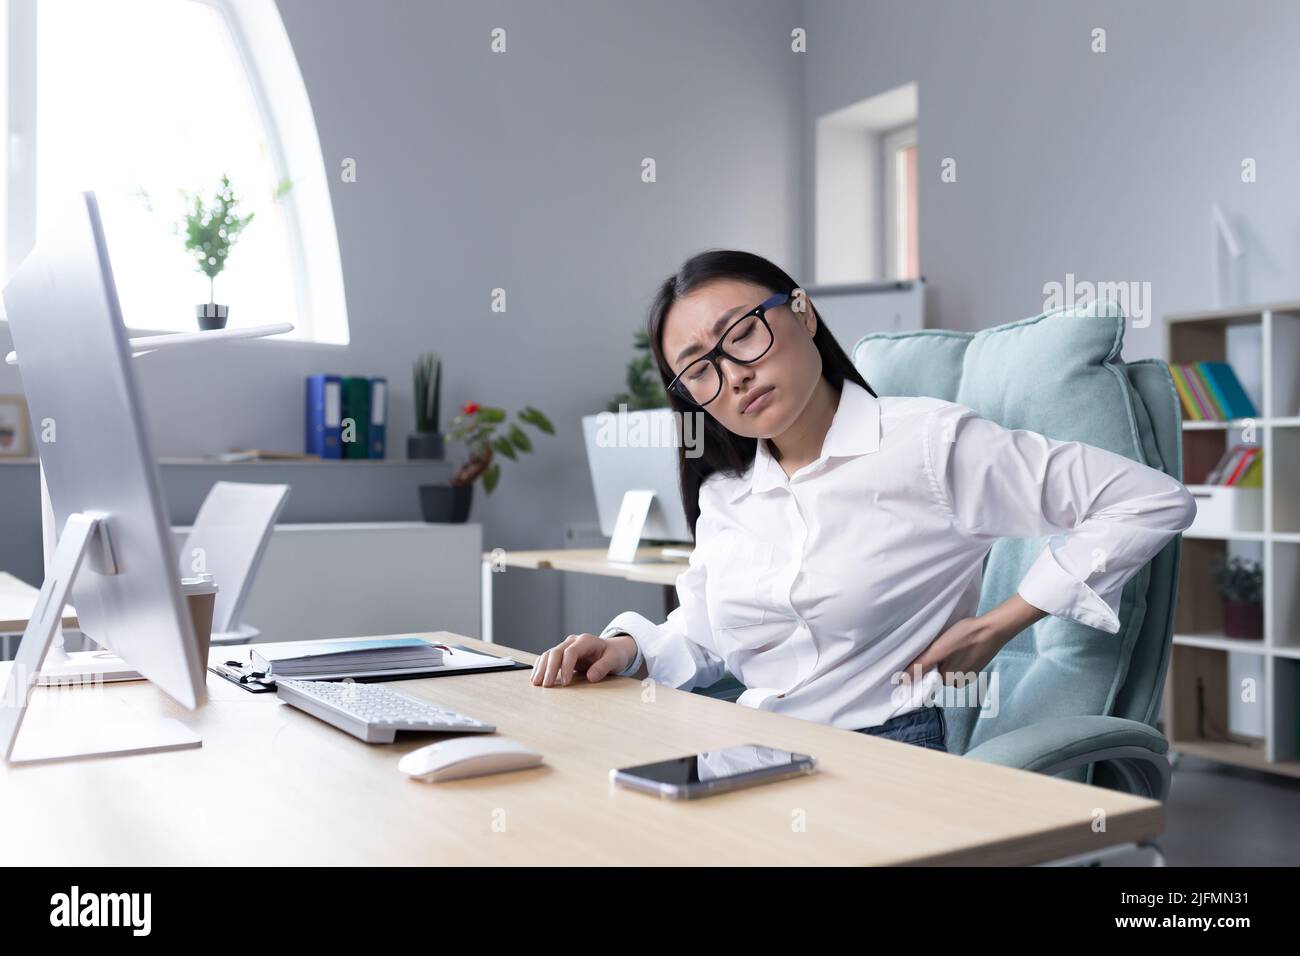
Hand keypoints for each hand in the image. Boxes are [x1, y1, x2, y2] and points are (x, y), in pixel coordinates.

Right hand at [530, 632, 636, 686]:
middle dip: (549, 669)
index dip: (566, 667)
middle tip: (547, 685)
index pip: (571, 652)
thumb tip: (590, 677)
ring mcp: (566, 646)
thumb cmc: (614, 655)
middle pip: (556, 652)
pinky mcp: (562, 654)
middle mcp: (573, 641)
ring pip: (549, 654)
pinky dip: (541, 666)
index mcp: (586, 641)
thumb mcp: (615, 660)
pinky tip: (536, 677)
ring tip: (536, 683)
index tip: (565, 683)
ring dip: (541, 668)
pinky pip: (548, 658)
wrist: (612, 650)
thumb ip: (604, 667)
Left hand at [901, 595, 1046, 686]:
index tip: (929, 651)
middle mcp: (959, 682)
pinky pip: (960, 663)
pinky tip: (960, 644)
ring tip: (951, 643)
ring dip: (948, 657)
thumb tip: (903, 680)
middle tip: (941, 643)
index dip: (924, 664)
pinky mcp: (976, 666)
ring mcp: (969, 674)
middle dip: (937, 659)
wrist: (992, 628)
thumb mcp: (939, 649)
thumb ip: (921, 665)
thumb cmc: (965, 636)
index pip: (928, 676)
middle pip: (939, 671)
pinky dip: (958, 655)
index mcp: (949, 680)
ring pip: (950, 667)